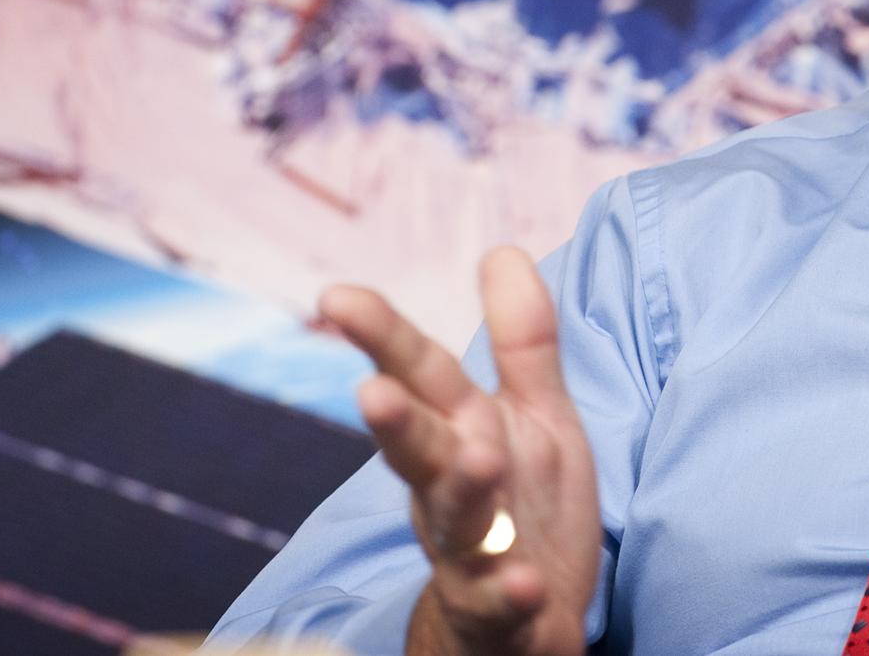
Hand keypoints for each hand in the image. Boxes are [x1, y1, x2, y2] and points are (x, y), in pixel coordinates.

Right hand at [319, 247, 599, 655]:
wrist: (524, 622)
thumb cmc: (521, 506)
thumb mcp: (534, 415)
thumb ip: (523, 341)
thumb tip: (501, 251)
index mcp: (459, 432)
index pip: (417, 374)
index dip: (380, 335)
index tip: (335, 296)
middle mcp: (450, 490)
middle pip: (420, 449)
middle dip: (397, 421)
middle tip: (373, 390)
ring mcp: (471, 554)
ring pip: (458, 524)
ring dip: (463, 493)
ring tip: (478, 460)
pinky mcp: (499, 612)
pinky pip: (499, 605)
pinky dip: (509, 594)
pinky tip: (525, 584)